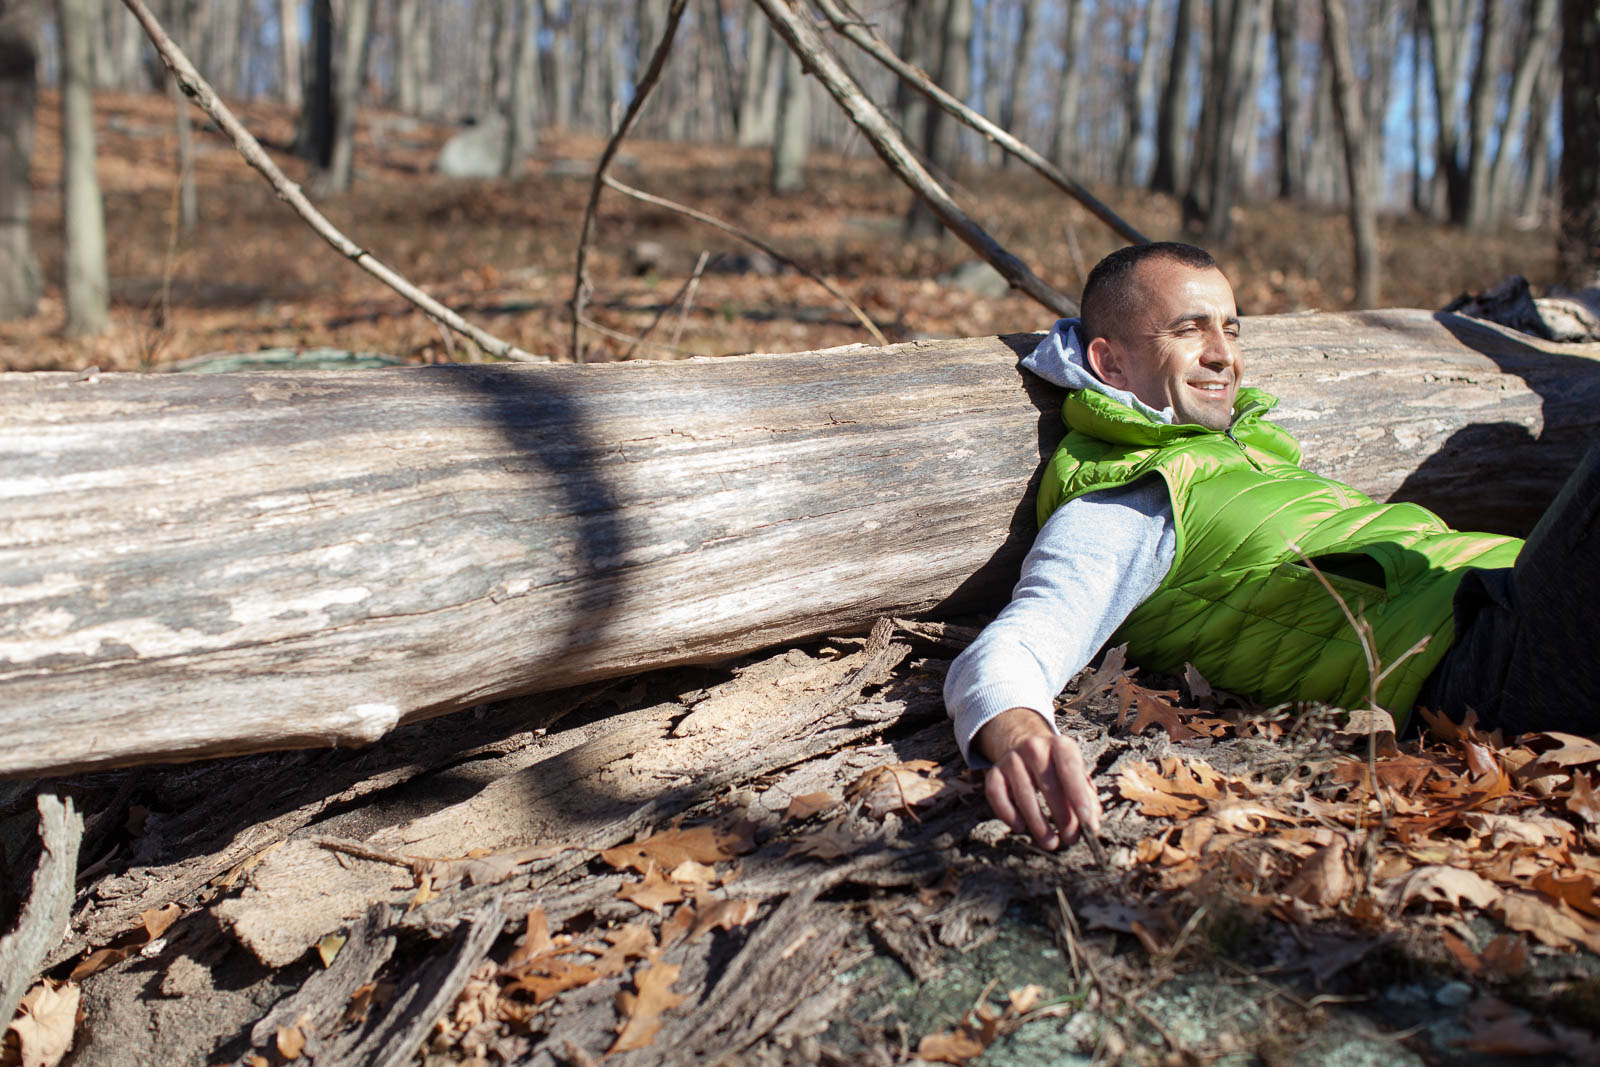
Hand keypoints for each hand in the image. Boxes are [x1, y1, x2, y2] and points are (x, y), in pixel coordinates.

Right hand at [975, 707, 1100, 850]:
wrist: (1027, 747)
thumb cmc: (1059, 769)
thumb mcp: (1077, 776)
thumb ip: (1088, 799)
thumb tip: (1091, 827)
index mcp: (1061, 745)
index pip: (1070, 768)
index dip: (1078, 795)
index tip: (1086, 822)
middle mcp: (1035, 747)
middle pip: (1048, 785)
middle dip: (1062, 816)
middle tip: (1070, 839)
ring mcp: (1012, 758)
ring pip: (1023, 793)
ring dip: (1038, 823)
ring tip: (1050, 842)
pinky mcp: (995, 770)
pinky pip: (996, 794)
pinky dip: (1007, 813)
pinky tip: (1020, 827)